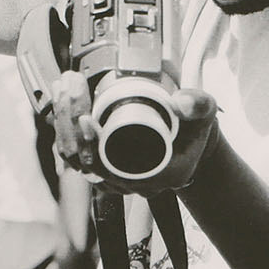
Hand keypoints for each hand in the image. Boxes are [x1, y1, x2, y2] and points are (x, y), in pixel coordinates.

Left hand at [48, 70, 221, 194]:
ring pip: (76, 157)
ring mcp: (113, 175)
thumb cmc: (195, 128)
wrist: (189, 140)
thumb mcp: (205, 112)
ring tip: (65, 86)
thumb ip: (199, 105)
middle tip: (71, 87)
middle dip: (71, 122)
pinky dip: (64, 126)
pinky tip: (62, 98)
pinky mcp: (101, 164)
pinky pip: (74, 152)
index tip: (86, 117)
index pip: (113, 169)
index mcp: (156, 174)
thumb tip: (180, 102)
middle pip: (86, 161)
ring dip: (63, 121)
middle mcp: (132, 182)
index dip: (94, 147)